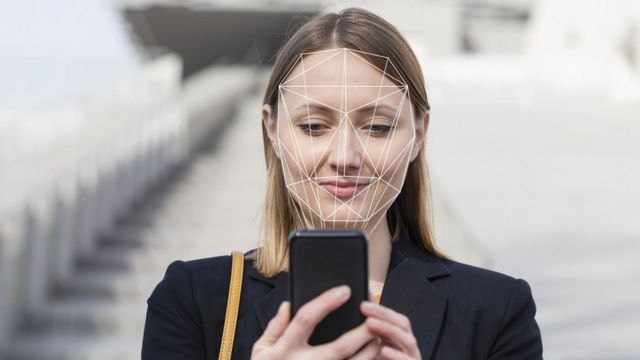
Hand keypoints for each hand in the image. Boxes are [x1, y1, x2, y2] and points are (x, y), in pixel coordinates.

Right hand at [252, 285, 380, 358]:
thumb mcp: (260, 350)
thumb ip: (275, 327)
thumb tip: (288, 304)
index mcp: (284, 350)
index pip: (306, 319)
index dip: (326, 302)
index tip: (345, 290)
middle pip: (340, 347)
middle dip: (361, 331)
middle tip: (373, 316)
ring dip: (370, 350)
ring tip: (379, 335)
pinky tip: (372, 355)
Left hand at [360, 300, 421, 359]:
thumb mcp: (376, 343)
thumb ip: (374, 323)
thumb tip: (365, 302)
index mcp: (401, 337)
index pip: (395, 318)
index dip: (380, 310)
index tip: (363, 305)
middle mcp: (409, 345)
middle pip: (403, 324)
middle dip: (384, 315)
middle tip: (364, 308)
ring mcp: (412, 356)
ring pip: (408, 340)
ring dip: (389, 330)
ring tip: (369, 323)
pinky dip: (397, 355)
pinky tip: (384, 350)